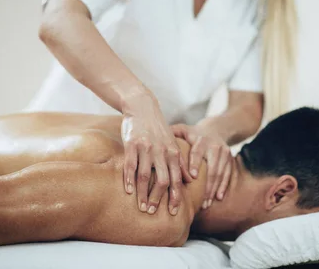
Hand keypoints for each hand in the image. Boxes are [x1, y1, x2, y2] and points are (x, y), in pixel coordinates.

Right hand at [121, 94, 190, 215]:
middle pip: (162, 180)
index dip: (175, 196)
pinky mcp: (131, 144)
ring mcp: (146, 148)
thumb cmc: (158, 128)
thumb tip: (191, 180)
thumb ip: (180, 161)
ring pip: (146, 176)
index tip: (173, 212)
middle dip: (158, 199)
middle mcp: (161, 151)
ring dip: (143, 194)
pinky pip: (130, 165)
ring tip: (141, 207)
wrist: (142, 107)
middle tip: (153, 212)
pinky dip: (129, 179)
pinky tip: (128, 191)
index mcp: (173, 152)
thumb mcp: (172, 143)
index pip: (176, 179)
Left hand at [171, 123, 231, 208]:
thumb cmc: (193, 133)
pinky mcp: (230, 159)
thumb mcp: (183, 129)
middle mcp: (214, 146)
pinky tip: (218, 198)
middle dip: (206, 185)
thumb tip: (154, 139)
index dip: (194, 163)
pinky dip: (223, 186)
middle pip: (211, 167)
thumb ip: (172, 133)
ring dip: (213, 190)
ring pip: (219, 173)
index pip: (197, 152)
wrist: (217, 128)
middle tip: (199, 201)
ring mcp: (224, 153)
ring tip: (205, 204)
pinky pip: (228, 174)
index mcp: (201, 140)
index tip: (192, 177)